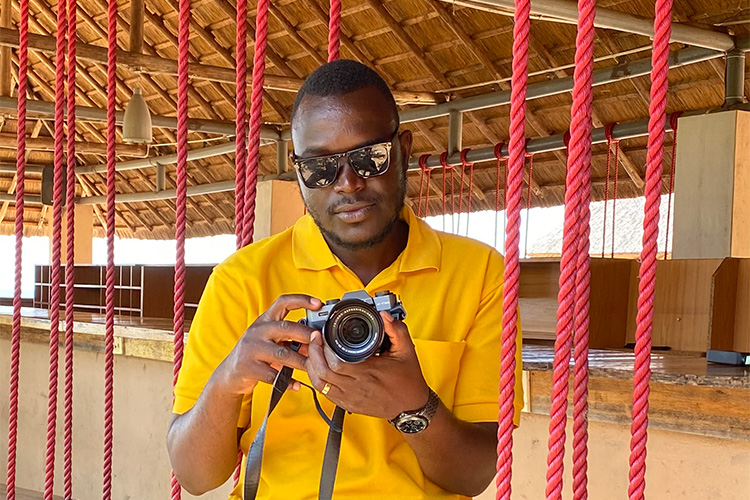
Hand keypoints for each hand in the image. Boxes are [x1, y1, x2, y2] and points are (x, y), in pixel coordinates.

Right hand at [212, 294, 321, 396]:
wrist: (230, 374)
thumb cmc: (256, 353)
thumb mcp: (271, 341)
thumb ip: (290, 339)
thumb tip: (315, 342)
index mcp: (264, 320)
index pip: (283, 302)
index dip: (301, 300)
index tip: (318, 303)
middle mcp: (257, 331)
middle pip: (285, 328)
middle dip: (306, 335)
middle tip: (320, 342)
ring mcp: (251, 349)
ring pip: (282, 354)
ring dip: (300, 361)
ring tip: (312, 367)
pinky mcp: (248, 367)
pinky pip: (273, 375)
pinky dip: (286, 381)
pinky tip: (296, 384)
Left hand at [305, 311, 429, 419]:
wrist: (411, 406)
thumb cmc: (408, 380)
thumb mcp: (406, 350)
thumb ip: (396, 330)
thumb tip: (383, 315)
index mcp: (368, 373)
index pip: (336, 362)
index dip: (323, 348)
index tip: (321, 334)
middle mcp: (356, 387)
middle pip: (323, 372)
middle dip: (313, 353)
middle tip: (313, 339)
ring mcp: (350, 398)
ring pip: (320, 385)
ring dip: (312, 367)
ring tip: (312, 352)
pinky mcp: (348, 405)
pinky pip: (325, 394)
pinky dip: (317, 380)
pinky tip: (318, 368)